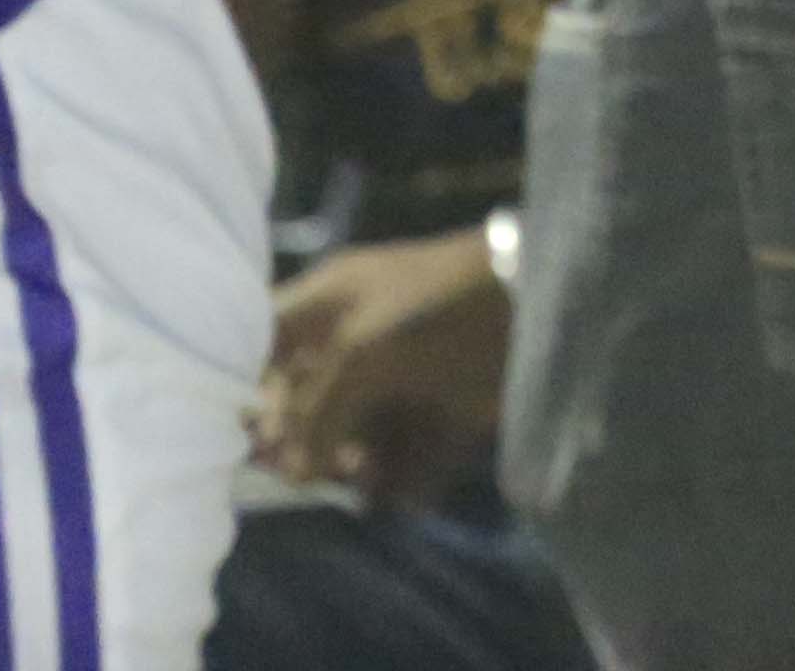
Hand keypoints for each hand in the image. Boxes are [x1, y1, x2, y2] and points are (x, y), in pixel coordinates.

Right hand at [252, 227, 509, 506]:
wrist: (542, 298)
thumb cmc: (438, 308)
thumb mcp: (360, 353)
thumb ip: (315, 411)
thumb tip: (294, 472)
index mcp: (331, 302)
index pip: (264, 345)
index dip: (252, 391)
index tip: (255, 434)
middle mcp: (360, 339)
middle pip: (309, 402)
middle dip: (304, 440)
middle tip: (309, 468)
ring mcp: (407, 374)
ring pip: (358, 435)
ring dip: (352, 465)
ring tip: (360, 474)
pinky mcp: (450, 406)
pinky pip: (413, 454)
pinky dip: (406, 482)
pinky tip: (404, 495)